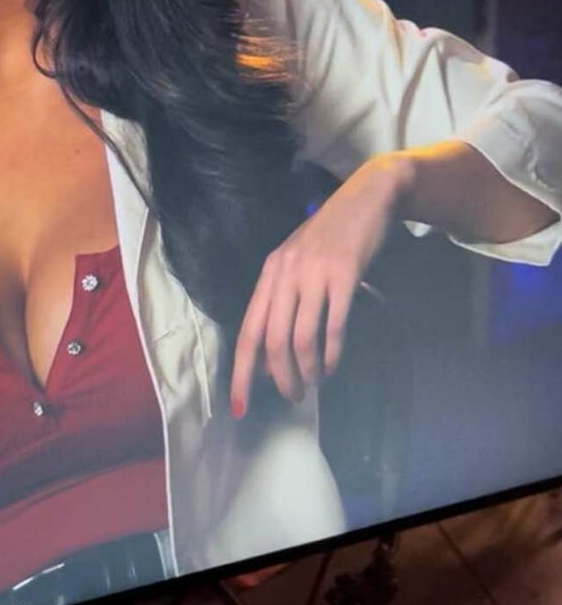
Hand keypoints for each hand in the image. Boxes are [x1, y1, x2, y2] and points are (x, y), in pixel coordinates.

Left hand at [229, 155, 408, 416]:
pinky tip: (333, 365)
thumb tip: (273, 358)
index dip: (242, 372)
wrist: (366, 198)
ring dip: (307, 369)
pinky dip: (332, 353)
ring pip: (301, 336)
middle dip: (281, 377)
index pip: (247, 331)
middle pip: (272, 339)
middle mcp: (286, 273)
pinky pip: (333, 324)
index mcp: (269, 272)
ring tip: (314, 383)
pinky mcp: (345, 273)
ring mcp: (314, 272)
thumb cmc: (331, 237)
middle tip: (293, 397)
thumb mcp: (298, 265)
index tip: (239, 406)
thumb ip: (284, 302)